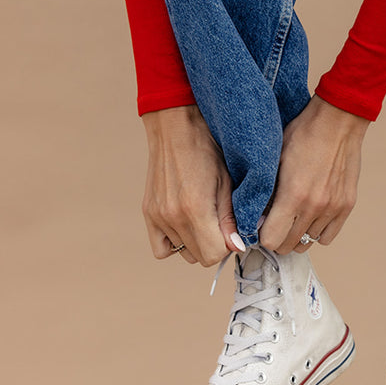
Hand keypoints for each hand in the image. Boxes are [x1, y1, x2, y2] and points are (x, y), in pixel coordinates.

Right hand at [141, 105, 244, 267]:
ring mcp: (157, 216)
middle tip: (220, 221)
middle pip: (199, 257)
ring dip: (197, 242)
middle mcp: (172, 217)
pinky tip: (185, 223)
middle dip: (214, 245)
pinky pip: (161, 248)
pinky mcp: (148, 213)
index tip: (233, 228)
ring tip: (204, 216)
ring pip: (183, 252)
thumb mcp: (228, 182)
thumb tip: (237, 248)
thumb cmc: (208, 148)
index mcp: (195, 209)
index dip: (229, 245)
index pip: (214, 255)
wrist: (177, 127)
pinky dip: (174, 243)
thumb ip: (232, 219)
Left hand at [260, 95, 368, 254]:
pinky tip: (311, 215)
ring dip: (296, 234)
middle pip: (287, 246)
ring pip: (307, 242)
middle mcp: (314, 207)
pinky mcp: (346, 205)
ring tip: (293, 216)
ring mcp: (333, 208)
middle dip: (276, 237)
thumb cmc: (302, 134)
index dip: (261, 234)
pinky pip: (327, 236)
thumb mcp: (274, 159)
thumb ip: (265, 192)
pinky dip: (317, 231)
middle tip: (274, 221)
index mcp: (293, 195)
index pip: (271, 241)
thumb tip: (256, 217)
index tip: (260, 223)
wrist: (338, 120)